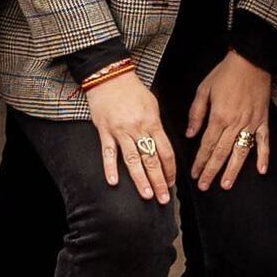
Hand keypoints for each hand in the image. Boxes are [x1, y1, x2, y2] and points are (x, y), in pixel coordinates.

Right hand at [84, 65, 177, 204]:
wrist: (110, 77)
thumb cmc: (133, 91)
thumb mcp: (153, 106)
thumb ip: (157, 127)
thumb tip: (162, 146)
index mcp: (153, 123)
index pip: (166, 151)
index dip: (170, 170)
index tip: (172, 183)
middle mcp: (138, 129)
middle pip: (152, 160)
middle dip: (159, 181)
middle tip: (164, 199)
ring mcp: (120, 131)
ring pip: (132, 160)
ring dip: (140, 180)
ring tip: (146, 195)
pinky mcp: (105, 131)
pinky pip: (108, 153)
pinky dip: (110, 168)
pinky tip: (113, 182)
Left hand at [186, 52, 276, 189]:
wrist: (250, 61)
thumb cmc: (226, 73)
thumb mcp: (203, 90)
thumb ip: (196, 114)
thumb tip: (189, 134)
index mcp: (219, 116)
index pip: (207, 145)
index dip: (200, 161)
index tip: (194, 173)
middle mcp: (235, 123)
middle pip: (221, 153)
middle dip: (212, 171)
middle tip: (204, 185)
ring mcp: (251, 123)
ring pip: (241, 152)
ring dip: (233, 170)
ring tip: (226, 184)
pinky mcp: (262, 120)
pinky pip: (263, 142)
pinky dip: (263, 157)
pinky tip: (260, 170)